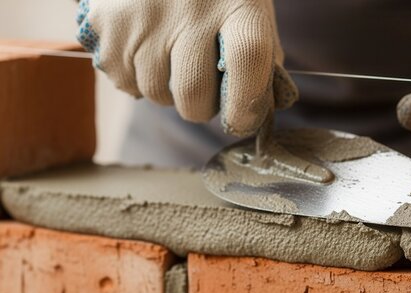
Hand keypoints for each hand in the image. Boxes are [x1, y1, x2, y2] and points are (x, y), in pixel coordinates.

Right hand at [76, 0, 297, 136]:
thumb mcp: (249, 9)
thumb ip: (262, 57)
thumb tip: (259, 108)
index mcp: (238, 2)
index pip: (247, 60)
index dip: (245, 104)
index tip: (241, 120)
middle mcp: (191, 6)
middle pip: (193, 92)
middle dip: (199, 107)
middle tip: (201, 93)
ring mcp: (144, 14)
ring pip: (156, 93)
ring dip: (167, 91)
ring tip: (171, 60)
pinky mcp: (106, 23)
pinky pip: (125, 82)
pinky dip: (137, 79)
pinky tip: (145, 51)